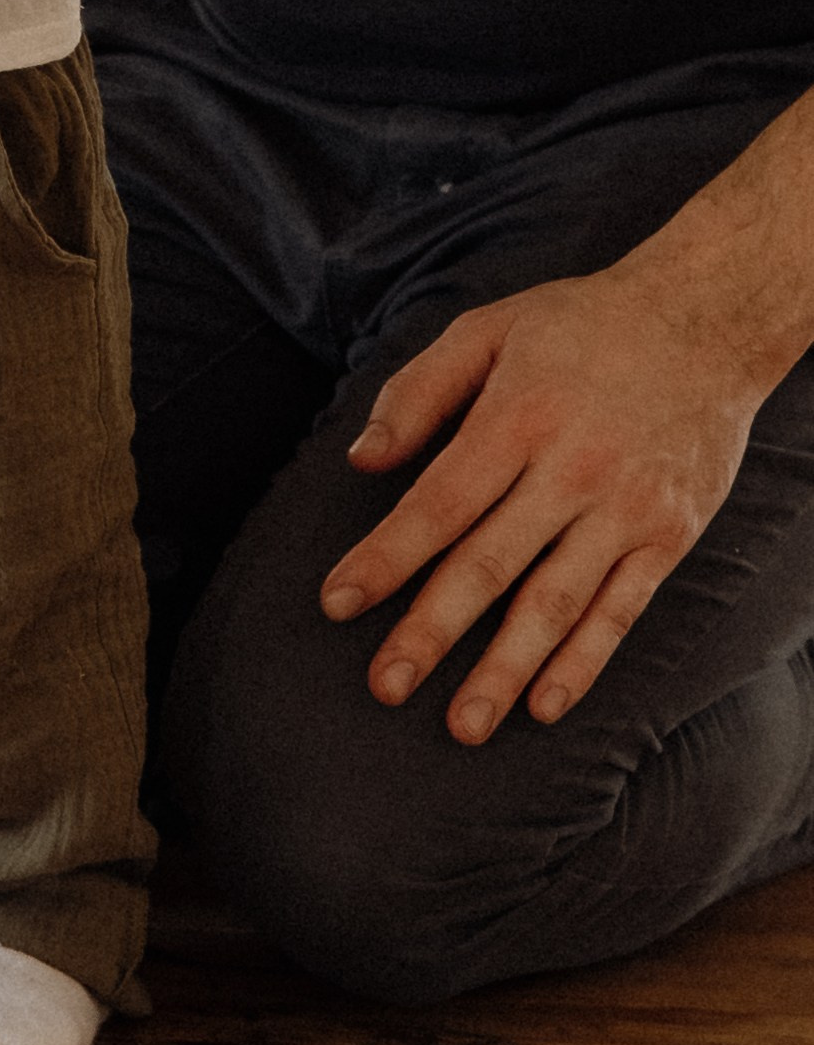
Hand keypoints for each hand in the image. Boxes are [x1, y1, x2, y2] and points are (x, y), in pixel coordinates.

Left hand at [323, 265, 768, 742]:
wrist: (707, 320)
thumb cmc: (580, 325)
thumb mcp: (488, 329)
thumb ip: (418, 393)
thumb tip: (360, 460)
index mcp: (518, 418)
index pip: (438, 504)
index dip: (387, 558)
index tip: (337, 602)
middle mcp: (572, 471)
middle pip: (490, 565)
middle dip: (433, 631)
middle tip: (385, 685)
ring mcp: (626, 509)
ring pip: (556, 602)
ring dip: (505, 668)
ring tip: (463, 724)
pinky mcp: (668, 535)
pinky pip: (621, 610)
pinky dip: (583, 661)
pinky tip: (545, 703)